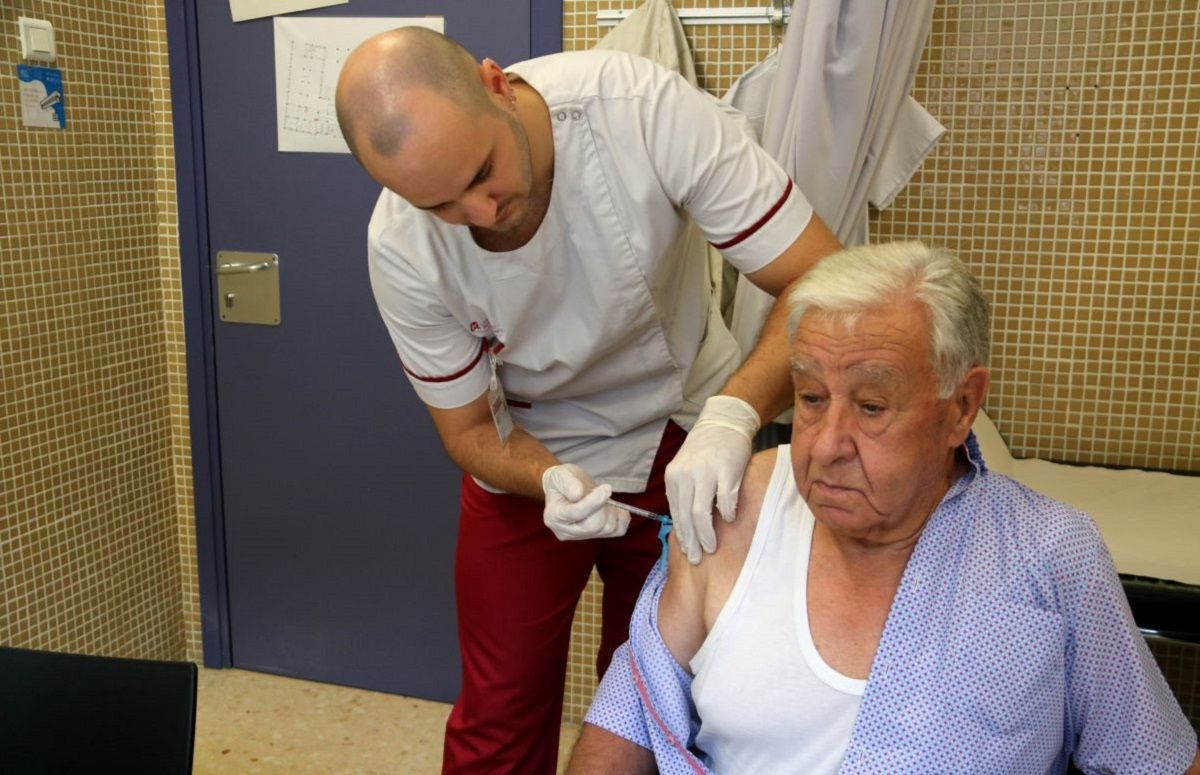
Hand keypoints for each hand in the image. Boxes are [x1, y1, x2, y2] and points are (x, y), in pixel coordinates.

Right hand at [542, 464, 629, 540]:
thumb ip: (568, 483)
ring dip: (612, 510)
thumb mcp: (560, 474)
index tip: (606, 488)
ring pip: (607, 529)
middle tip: (603, 490)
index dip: (593, 501)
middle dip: (603, 506)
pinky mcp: (596, 536)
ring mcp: (582, 536)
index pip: (576, 513)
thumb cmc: (562, 481)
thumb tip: (578, 494)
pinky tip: (614, 507)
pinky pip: (618, 531)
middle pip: (593, 526)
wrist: (565, 489)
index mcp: (554, 516)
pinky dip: (621, 517)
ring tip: (605, 498)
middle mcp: (566, 531)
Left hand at [665, 395, 760, 563]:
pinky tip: (730, 519)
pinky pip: (725, 500)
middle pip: (686, 517)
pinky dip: (728, 513)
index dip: (682, 534)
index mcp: (673, 476)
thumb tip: (686, 524)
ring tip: (711, 547)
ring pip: (701, 513)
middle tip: (697, 558)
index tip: (687, 550)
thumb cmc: (706, 450)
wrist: (723, 423)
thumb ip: (684, 491)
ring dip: (706, 534)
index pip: (676, 512)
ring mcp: (706, 472)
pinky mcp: (726, 470)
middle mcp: (685, 475)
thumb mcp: (686, 468)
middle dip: (691, 541)